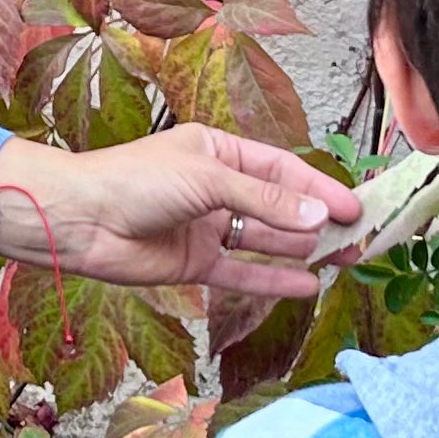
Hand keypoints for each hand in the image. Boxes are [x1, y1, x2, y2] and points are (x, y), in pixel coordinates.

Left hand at [0, 129, 358, 303]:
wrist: (80, 220)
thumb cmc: (133, 181)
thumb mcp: (209, 179)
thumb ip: (266, 201)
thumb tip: (320, 214)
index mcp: (218, 152)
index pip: (282, 170)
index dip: (320, 187)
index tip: (356, 207)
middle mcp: (215, 189)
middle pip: (279, 206)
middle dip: (318, 221)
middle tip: (359, 238)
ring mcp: (206, 227)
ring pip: (264, 240)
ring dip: (302, 249)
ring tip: (343, 260)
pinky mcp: (193, 263)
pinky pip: (242, 272)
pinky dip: (272, 279)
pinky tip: (307, 285)